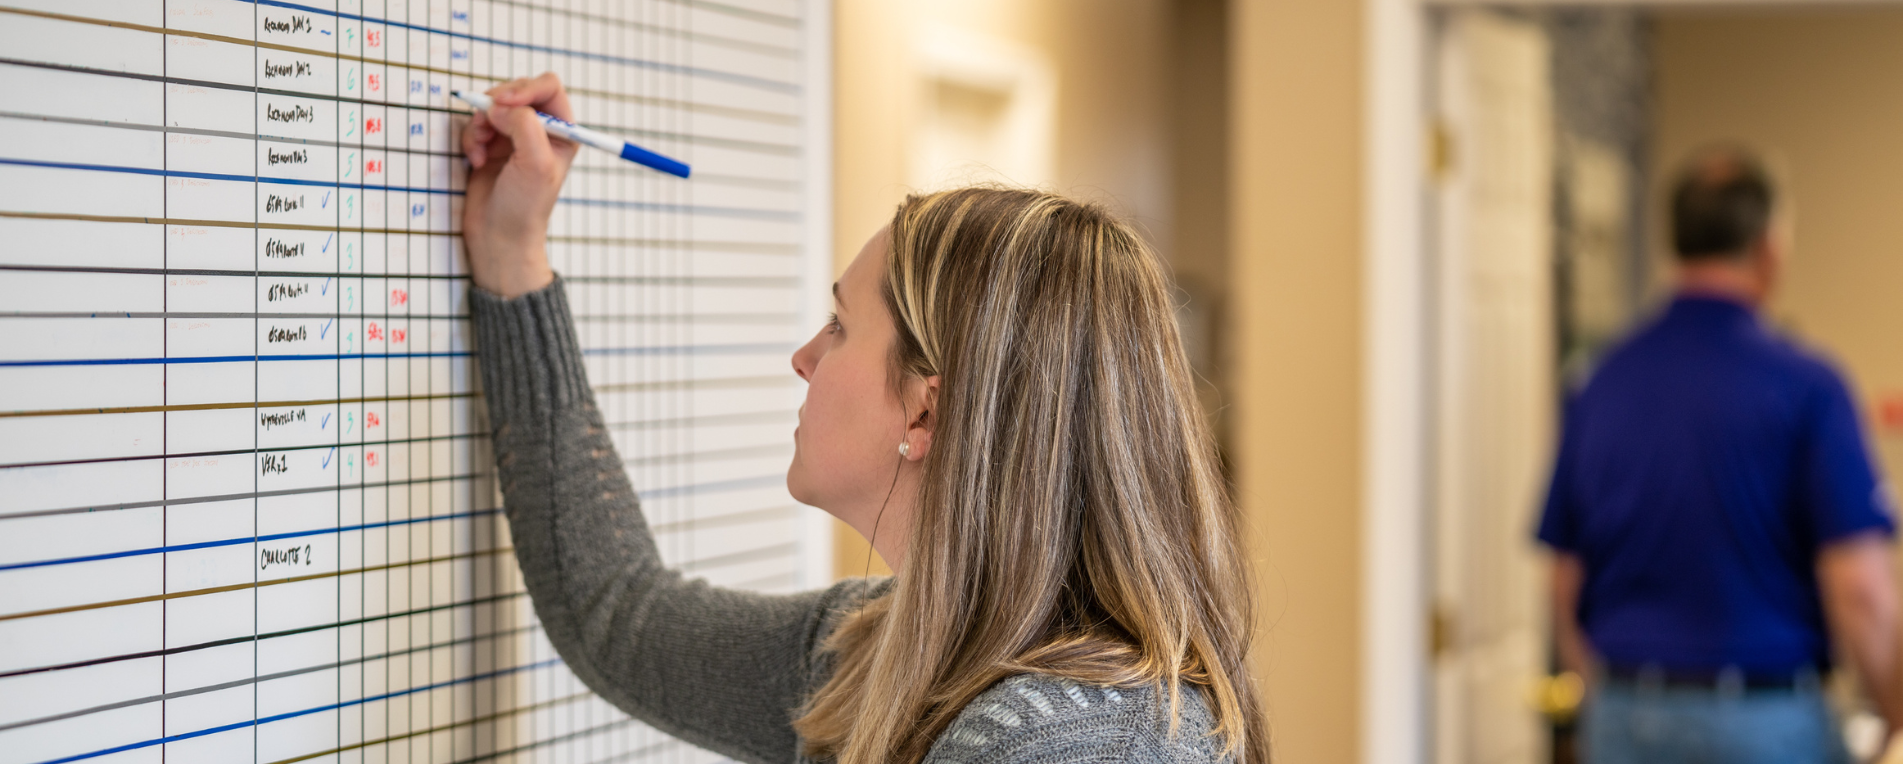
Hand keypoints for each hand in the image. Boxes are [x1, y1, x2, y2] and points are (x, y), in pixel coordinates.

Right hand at [461, 72, 578, 297]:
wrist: (499, 236)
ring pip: (492, 106)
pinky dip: (472, 138)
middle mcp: (540, 130)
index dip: (526, 88)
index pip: (549, 87)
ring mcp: (514, 136)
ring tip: (481, 150)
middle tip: (486, 121)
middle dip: (497, 104)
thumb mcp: (535, 164)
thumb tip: (500, 104)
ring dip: (481, 123)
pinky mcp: (491, 145)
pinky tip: (476, 161)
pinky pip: (476, 124)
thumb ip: (524, 125)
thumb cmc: (525, 207)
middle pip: (517, 91)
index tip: (504, 101)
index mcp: (562, 131)